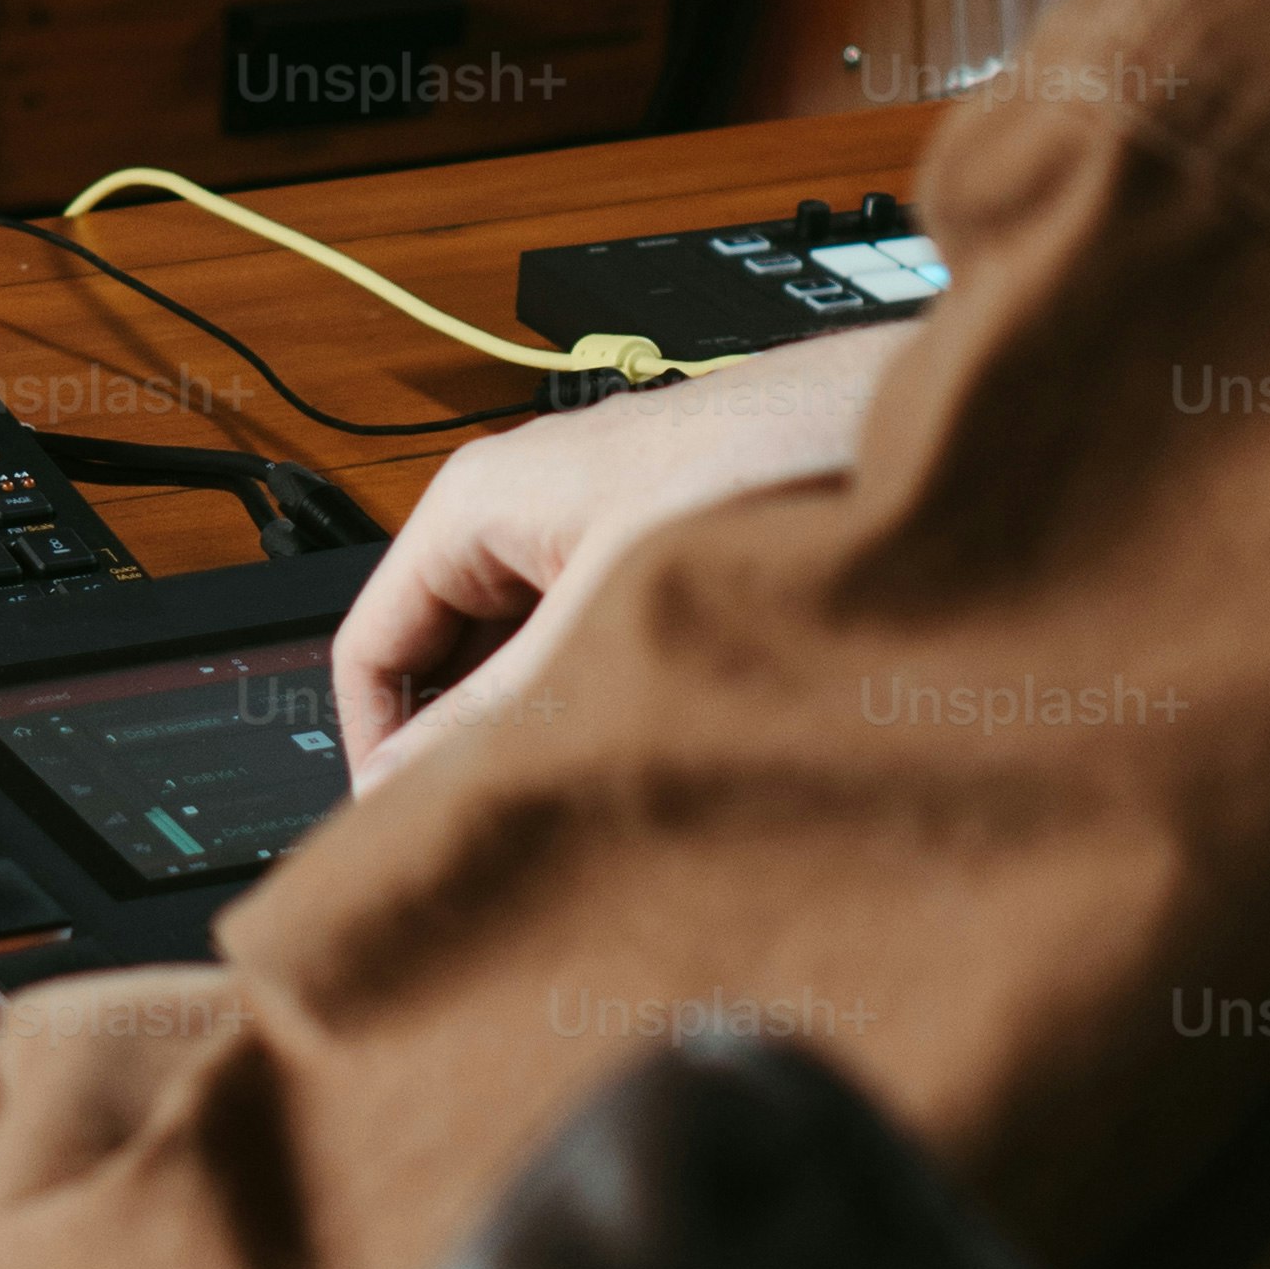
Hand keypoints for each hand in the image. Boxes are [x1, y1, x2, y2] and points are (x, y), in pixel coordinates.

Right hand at [332, 330, 899, 788]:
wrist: (902, 426)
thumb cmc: (772, 460)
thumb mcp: (611, 611)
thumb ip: (502, 709)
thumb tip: (414, 787)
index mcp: (476, 503)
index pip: (368, 647)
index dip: (375, 751)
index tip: (407, 836)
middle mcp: (520, 518)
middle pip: (437, 665)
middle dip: (459, 751)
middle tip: (500, 842)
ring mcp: (587, 542)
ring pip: (515, 668)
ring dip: (535, 736)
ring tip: (578, 805)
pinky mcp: (649, 565)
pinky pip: (583, 655)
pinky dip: (594, 709)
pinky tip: (635, 760)